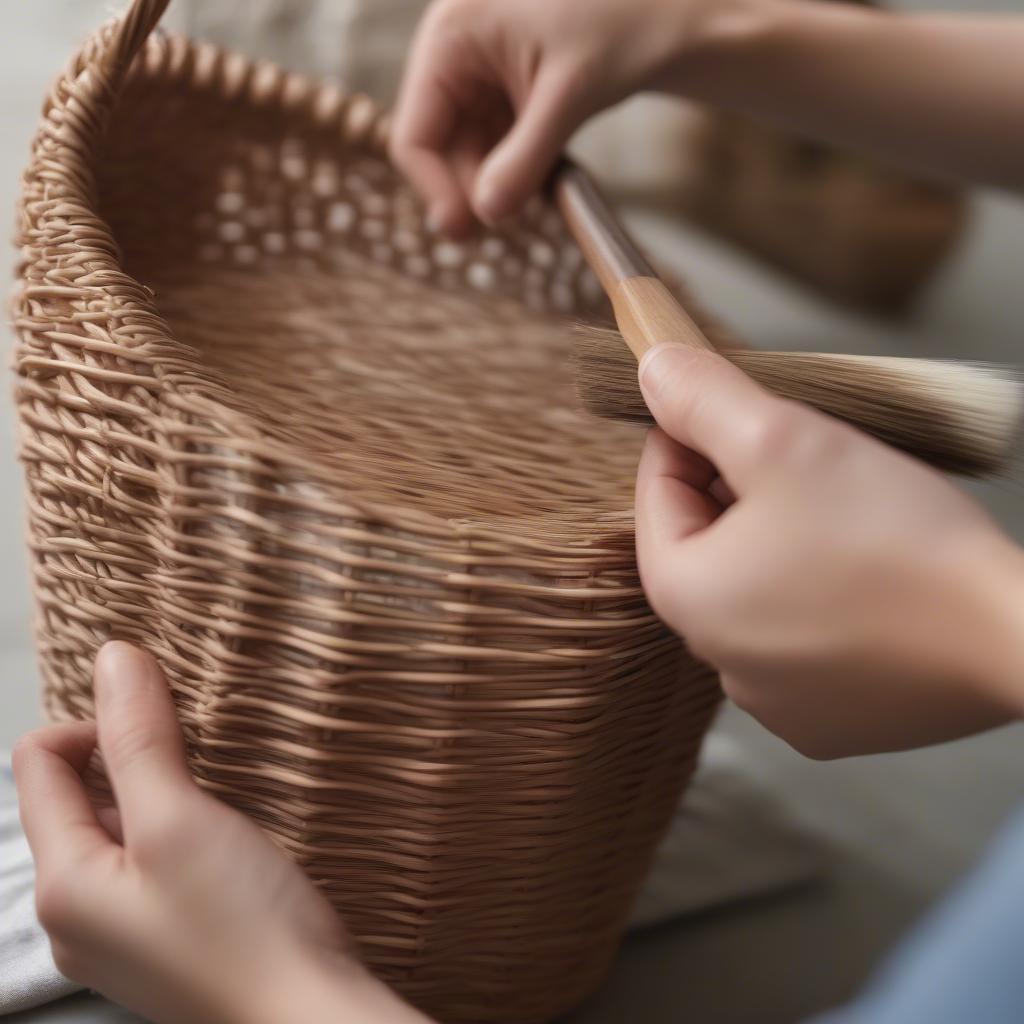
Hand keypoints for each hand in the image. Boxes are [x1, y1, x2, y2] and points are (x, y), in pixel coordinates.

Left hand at [13, 642, 429, 1023]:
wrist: (305, 1018)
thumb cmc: (241, 924)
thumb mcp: (180, 819)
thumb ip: (137, 739)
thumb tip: (113, 656)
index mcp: (61, 882)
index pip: (39, 763)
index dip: (97, 722)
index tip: (165, 720)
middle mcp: (76, 912)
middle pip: (76, 796)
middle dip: (129, 756)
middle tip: (198, 755)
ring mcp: (121, 933)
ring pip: (118, 828)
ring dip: (159, 791)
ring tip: (215, 793)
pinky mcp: (166, 941)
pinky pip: (150, 862)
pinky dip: (179, 830)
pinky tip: (224, 839)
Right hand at [390, 0, 713, 234]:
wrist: (673, 10)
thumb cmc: (624, 23)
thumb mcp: (568, 95)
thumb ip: (523, 158)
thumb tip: (486, 216)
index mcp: (451, 36)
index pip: (416, 134)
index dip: (437, 190)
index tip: (470, 232)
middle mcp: (455, 52)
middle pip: (440, 148)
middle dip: (473, 188)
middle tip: (512, 224)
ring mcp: (480, 72)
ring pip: (468, 152)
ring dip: (497, 183)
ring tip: (537, 199)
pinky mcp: (507, 90)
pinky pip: (495, 146)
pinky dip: (516, 170)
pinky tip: (543, 181)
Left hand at [635, 345, 1023, 759]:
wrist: (1013, 637)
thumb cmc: (893, 536)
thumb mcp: (782, 441)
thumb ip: (702, 399)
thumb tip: (652, 371)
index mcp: (684, 596)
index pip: (659, 487)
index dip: (694, 432)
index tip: (742, 406)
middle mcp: (715, 662)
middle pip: (708, 540)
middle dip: (743, 488)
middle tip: (807, 456)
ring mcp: (775, 701)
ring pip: (758, 589)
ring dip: (784, 541)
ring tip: (845, 514)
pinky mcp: (833, 723)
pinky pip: (805, 640)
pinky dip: (822, 600)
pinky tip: (869, 577)